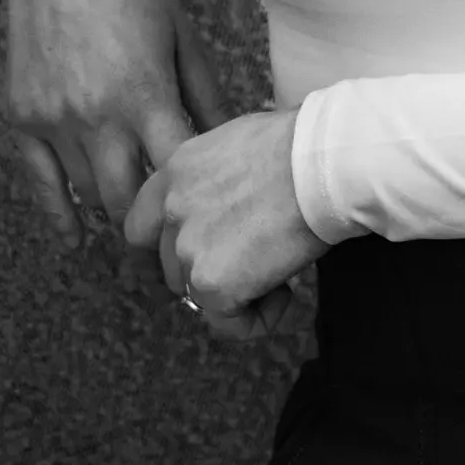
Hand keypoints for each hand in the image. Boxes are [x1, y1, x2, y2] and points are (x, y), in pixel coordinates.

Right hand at [0, 0, 227, 302]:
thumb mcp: (181, 36)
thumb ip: (203, 94)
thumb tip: (232, 141)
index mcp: (144, 94)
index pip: (176, 172)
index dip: (197, 197)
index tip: (213, 210)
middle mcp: (96, 116)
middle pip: (129, 202)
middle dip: (156, 221)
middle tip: (177, 230)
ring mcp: (53, 120)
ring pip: (90, 194)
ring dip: (116, 209)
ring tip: (142, 221)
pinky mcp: (21, 118)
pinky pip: (40, 183)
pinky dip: (59, 214)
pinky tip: (75, 237)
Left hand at [124, 106, 331, 340]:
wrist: (323, 163)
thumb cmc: (303, 145)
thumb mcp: (242, 142)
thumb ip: (219, 176)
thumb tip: (232, 201)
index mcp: (178, 169)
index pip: (141, 221)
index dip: (161, 249)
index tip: (183, 262)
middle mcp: (172, 209)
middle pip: (170, 263)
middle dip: (206, 271)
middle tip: (248, 267)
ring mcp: (188, 248)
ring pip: (198, 293)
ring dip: (235, 291)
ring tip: (281, 274)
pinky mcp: (213, 283)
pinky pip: (226, 322)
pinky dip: (256, 319)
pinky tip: (286, 297)